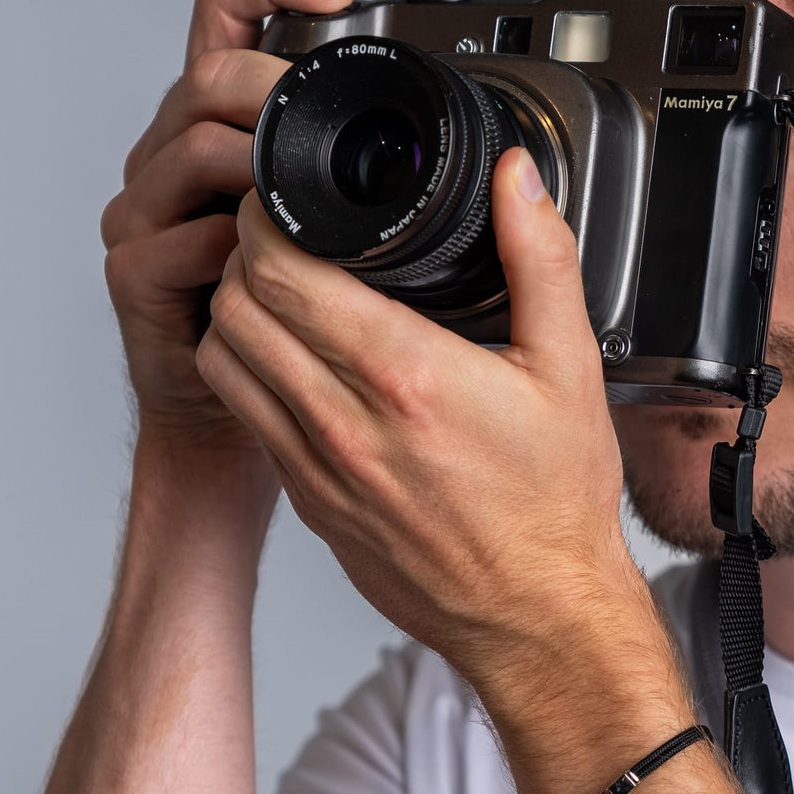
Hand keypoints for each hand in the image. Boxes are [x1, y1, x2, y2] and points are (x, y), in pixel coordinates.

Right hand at [100, 0, 352, 455]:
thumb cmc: (311, 316)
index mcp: (236, 125)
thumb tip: (494, 152)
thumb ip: (395, 176)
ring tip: (307, 180)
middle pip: (206, 75)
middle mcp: (182, 154)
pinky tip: (265, 258)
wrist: (250, 411)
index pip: (230, 19)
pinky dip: (222, 245)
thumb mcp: (358, 230)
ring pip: (185, 147)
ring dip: (251, 157)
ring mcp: (151, 211)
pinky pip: (169, 242)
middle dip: (269, 83)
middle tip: (328, 109)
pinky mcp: (137, 274)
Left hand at [195, 148, 639, 693]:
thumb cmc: (556, 502)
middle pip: (236, 307)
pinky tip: (295, 358)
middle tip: (282, 233)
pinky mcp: (310, 503)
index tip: (286, 199)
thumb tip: (514, 179)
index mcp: (406, 376)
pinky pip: (246, 416)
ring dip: (237, 311)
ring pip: (223, 361)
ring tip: (281, 290)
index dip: (266, 219)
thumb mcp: (570, 366)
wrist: (537, 614)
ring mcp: (318, 470)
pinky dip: (251, 370)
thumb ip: (541, 259)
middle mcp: (346, 424)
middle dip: (246, 254)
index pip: (281, 273)